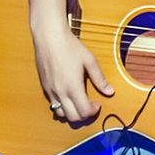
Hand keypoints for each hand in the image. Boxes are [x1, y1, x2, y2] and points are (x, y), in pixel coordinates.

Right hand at [29, 0, 113, 125]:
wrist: (49, 36)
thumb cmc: (70, 46)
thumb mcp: (89, 60)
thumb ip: (99, 78)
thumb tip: (110, 91)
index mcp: (73, 87)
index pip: (84, 112)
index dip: (93, 111)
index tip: (97, 103)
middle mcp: (60, 92)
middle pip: (72, 118)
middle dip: (83, 115)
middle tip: (89, 105)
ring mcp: (50, 90)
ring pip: (60, 114)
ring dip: (71, 113)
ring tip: (78, 102)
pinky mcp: (44, 86)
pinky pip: (53, 104)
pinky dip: (61, 105)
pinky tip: (67, 94)